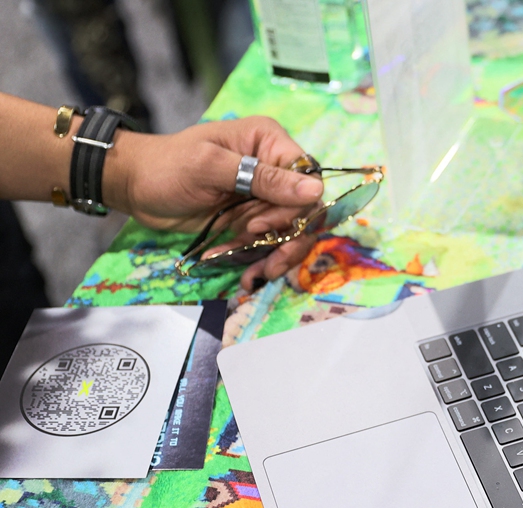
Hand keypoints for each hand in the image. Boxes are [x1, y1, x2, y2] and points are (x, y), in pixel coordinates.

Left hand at [103, 116, 324, 288]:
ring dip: (276, 258)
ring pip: (292, 233)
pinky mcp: (252, 220)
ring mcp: (264, 198)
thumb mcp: (211, 168)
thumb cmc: (166, 166)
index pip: (307, 178)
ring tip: (255, 276)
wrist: (134, 187)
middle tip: (265, 264)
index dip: (295, 209)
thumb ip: (264, 178)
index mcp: (269, 143)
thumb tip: (315, 189)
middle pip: (305, 211)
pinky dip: (255, 261)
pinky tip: (237, 270)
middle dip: (288, 242)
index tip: (261, 228)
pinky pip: (269, 245)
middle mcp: (274, 169)